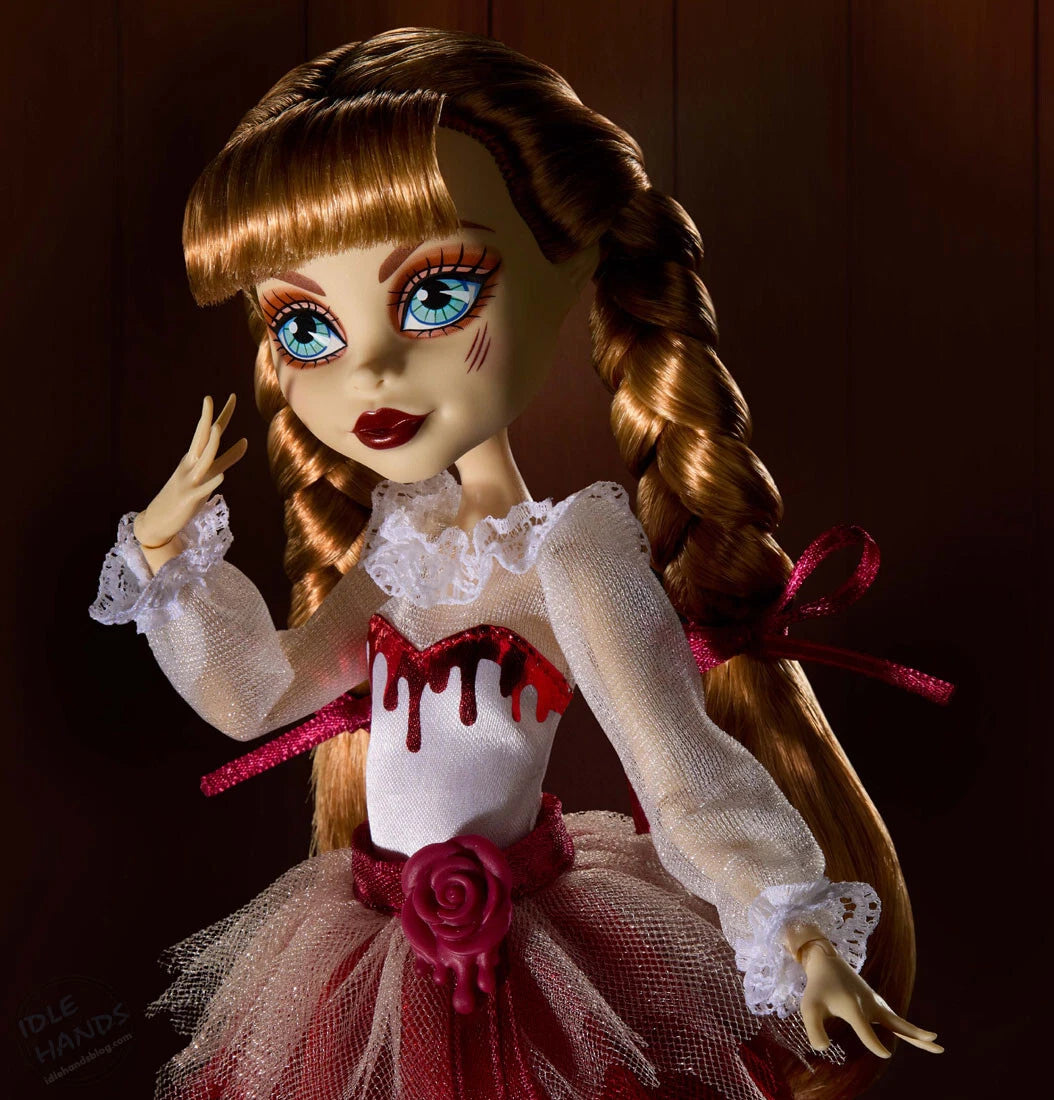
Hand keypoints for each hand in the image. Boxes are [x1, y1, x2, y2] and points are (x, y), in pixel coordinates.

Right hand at [134, 394, 247, 553]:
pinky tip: (221, 477)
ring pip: (202, 460)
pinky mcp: (189, 499)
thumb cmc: (185, 495)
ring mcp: (189, 481)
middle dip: (214, 418)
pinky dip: (211, 483)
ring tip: (218, 428)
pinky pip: (202, 490)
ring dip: (211, 445)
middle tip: (226, 398)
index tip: (232, 396)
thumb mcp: (207, 474)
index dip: (222, 415)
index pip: (209, 432)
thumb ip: (226, 459)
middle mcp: (191, 465)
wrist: (157, 520)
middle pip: (204, 438)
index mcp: (194, 457)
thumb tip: (245, 442)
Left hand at [799, 939, 942, 1057]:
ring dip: (917, 1034)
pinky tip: (914, 1036)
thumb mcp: (808, 1007)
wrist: (826, 962)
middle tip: (937, 1043)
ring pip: (899, 1023)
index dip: (874, 1043)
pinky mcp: (875, 1004)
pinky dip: (907, 1029)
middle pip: (896, 1024)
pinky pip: (894, 1020)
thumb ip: (813, 1029)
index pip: (866, 1031)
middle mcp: (868, 1006)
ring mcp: (875, 1004)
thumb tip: (823, 1048)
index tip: (886, 1055)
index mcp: (854, 1008)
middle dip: (916, 1035)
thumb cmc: (817, 986)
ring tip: (936, 1043)